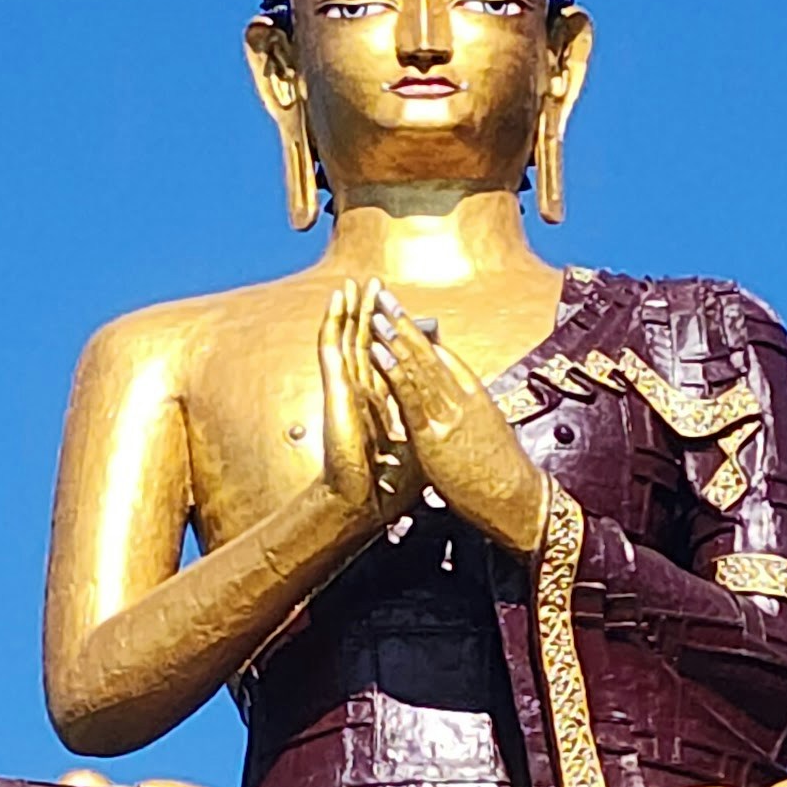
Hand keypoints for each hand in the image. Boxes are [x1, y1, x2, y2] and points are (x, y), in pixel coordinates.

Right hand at [302, 282, 414, 550]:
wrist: (365, 504)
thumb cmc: (391, 485)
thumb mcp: (422, 453)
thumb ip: (431, 435)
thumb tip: (453, 434)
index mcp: (382, 406)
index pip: (387, 363)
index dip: (392, 337)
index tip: (398, 314)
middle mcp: (362, 394)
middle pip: (365, 343)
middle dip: (372, 313)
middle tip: (375, 284)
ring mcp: (346, 390)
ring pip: (346, 339)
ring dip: (351, 309)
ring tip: (353, 282)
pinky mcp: (336, 392)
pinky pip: (332, 349)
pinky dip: (334, 322)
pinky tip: (337, 301)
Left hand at [363, 295, 549, 553]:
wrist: (518, 500)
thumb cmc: (504, 476)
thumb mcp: (489, 436)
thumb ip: (470, 419)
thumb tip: (460, 413)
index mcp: (474, 398)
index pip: (445, 359)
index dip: (421, 337)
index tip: (404, 318)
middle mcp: (462, 398)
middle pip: (429, 352)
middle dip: (403, 323)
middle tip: (383, 296)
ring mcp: (449, 414)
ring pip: (418, 367)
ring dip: (393, 338)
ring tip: (375, 313)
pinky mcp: (435, 434)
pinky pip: (411, 396)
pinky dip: (394, 371)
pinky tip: (379, 353)